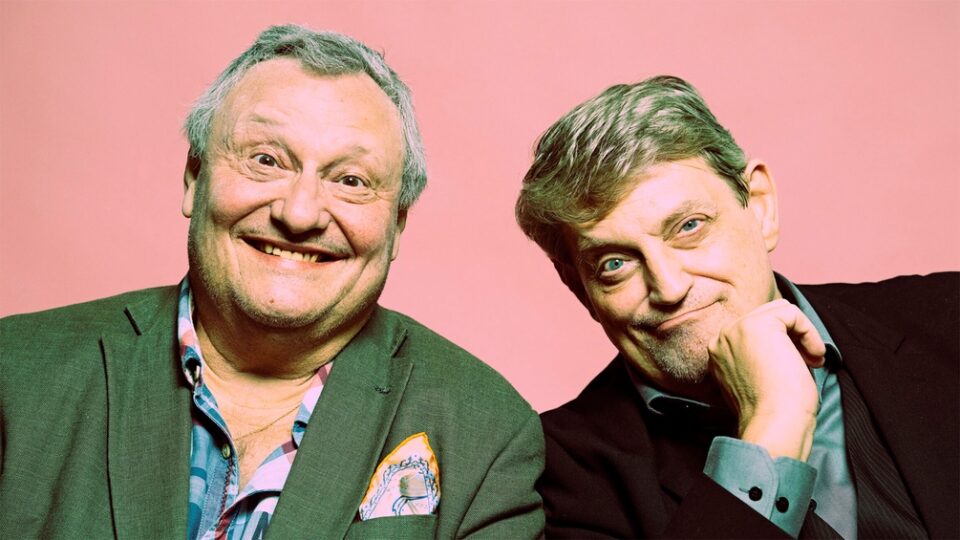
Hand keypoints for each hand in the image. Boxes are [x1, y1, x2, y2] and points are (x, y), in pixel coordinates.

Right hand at [708, 299, 825, 460]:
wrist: (774, 423)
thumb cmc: (773, 411)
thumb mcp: (758, 378)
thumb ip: (758, 356)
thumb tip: (785, 341)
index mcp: (718, 352)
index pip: (754, 329)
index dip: (782, 342)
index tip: (796, 366)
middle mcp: (721, 338)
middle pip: (766, 315)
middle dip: (792, 336)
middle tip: (808, 361)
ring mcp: (735, 329)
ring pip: (779, 310)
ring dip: (802, 333)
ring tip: (812, 359)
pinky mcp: (756, 325)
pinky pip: (792, 314)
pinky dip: (810, 332)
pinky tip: (814, 356)